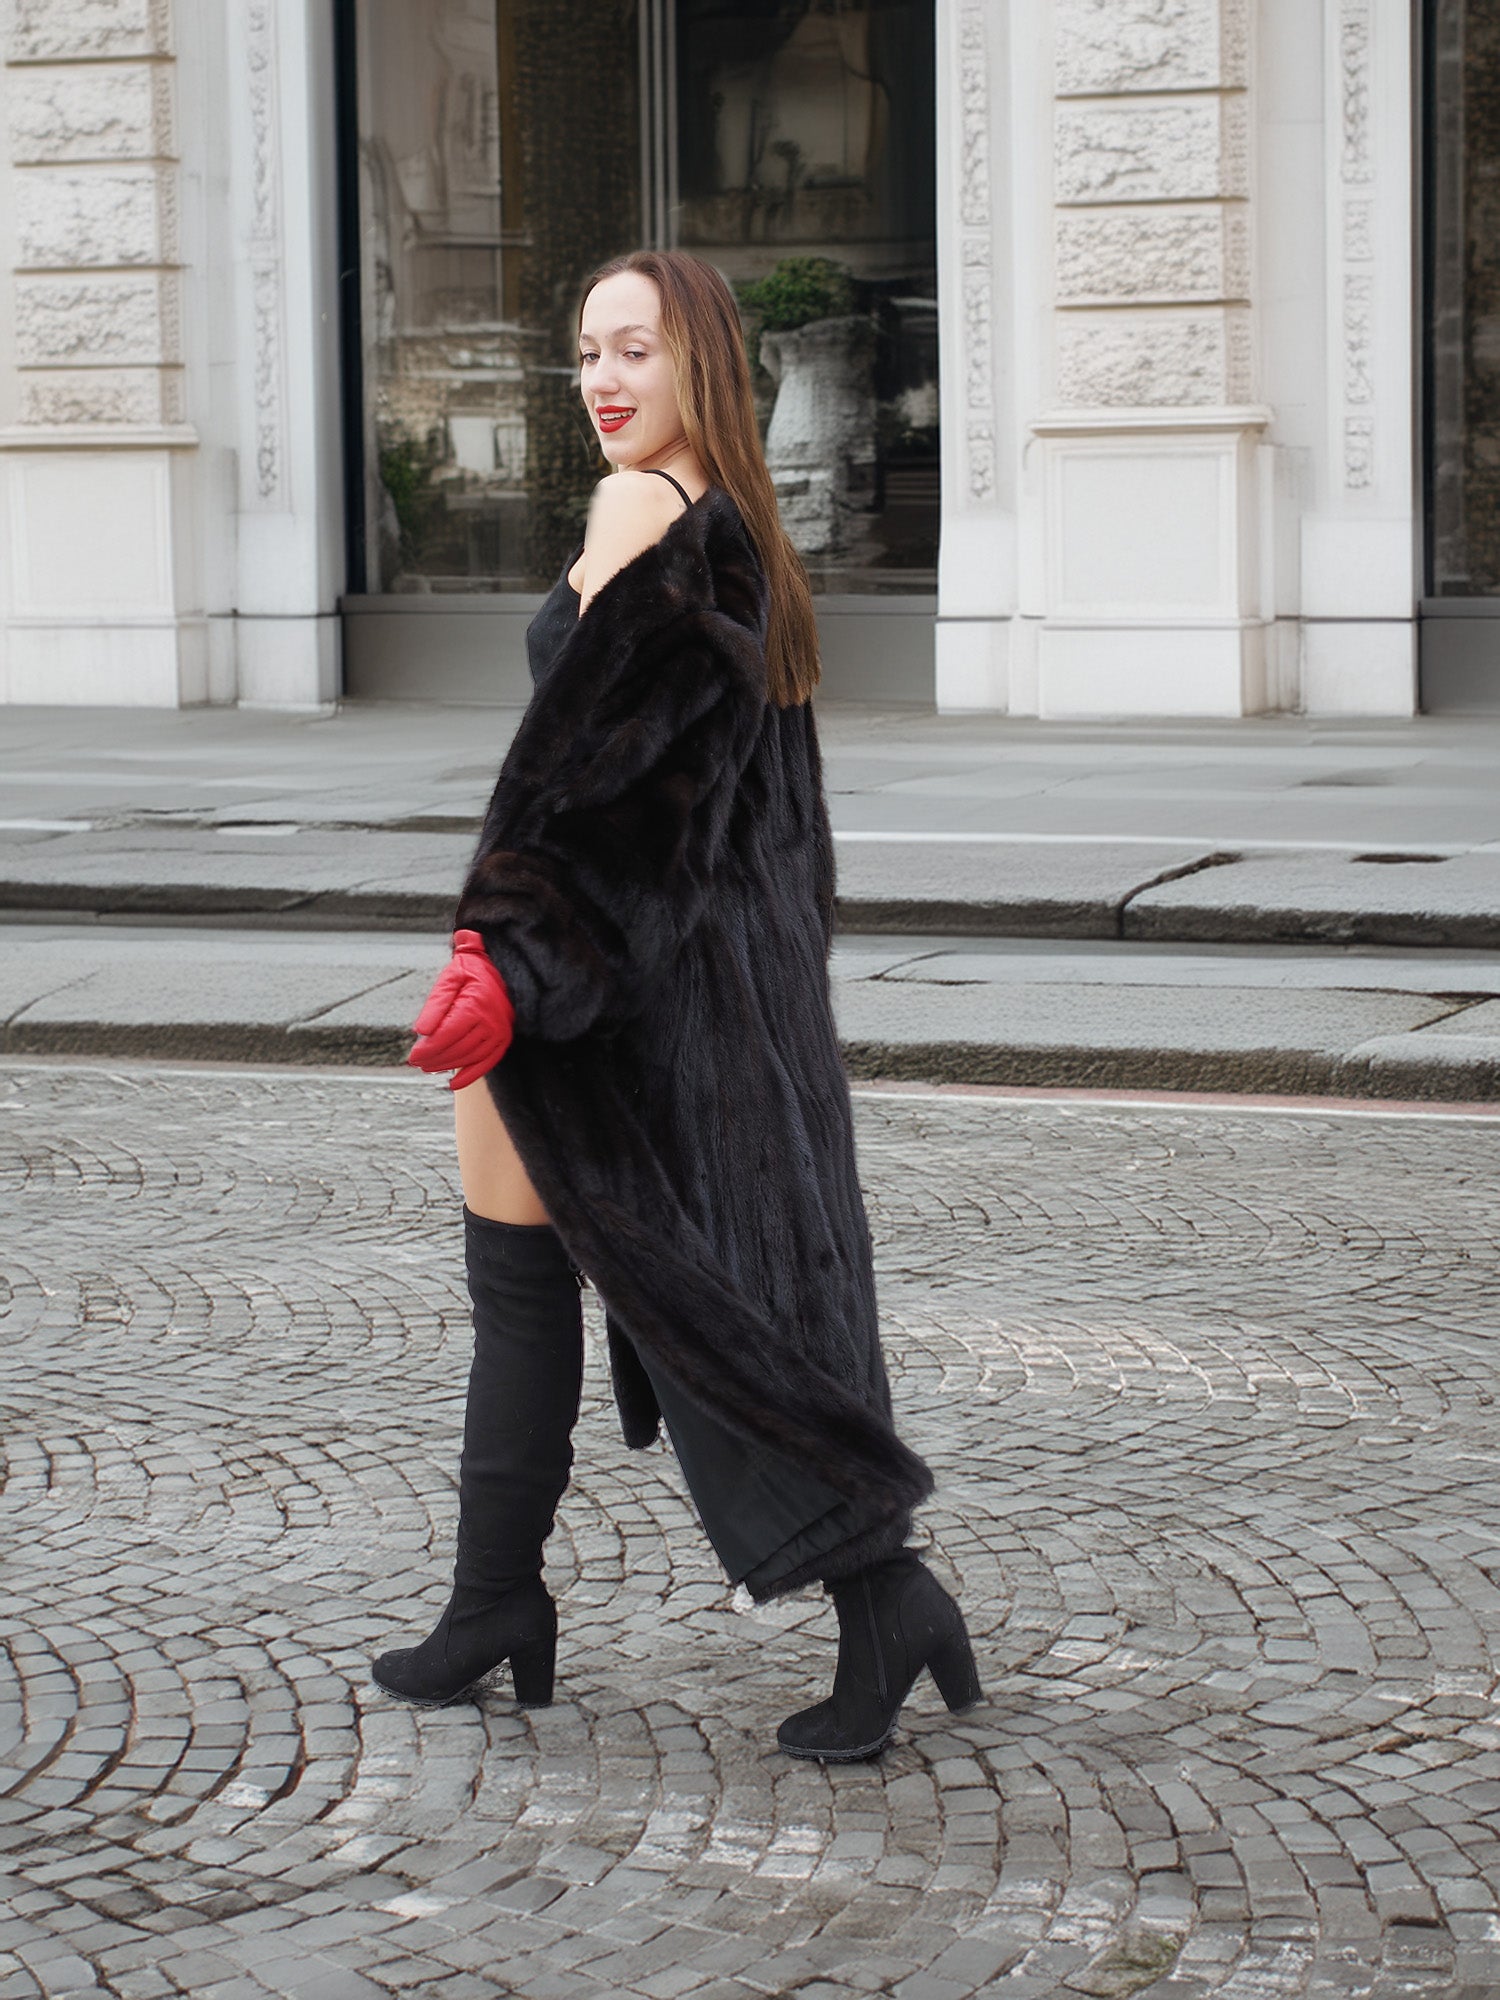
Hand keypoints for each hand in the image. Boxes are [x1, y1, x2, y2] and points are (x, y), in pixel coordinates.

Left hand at [407, 929, 515, 1090]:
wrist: (498, 968)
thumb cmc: (468, 972)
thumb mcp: (448, 980)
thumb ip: (434, 1006)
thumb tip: (420, 1031)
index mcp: (475, 1005)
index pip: (446, 1035)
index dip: (428, 1049)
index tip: (412, 1056)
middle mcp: (490, 1021)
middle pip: (457, 1049)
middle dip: (434, 1059)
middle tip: (416, 1063)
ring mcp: (499, 1032)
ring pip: (470, 1057)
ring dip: (448, 1066)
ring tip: (429, 1068)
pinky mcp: (503, 1039)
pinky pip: (488, 1062)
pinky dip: (471, 1075)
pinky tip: (454, 1084)